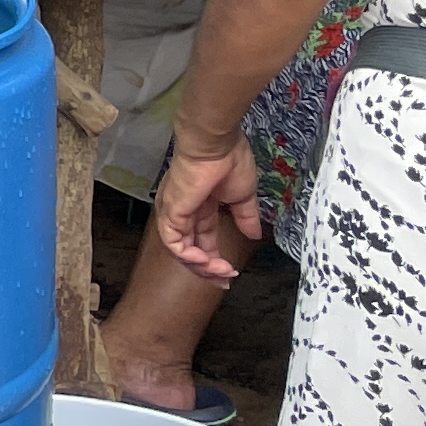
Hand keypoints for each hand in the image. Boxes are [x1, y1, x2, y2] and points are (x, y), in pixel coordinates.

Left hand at [150, 137, 262, 284]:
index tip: (230, 273)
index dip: (214, 259)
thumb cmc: (229, 161)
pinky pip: (174, 243)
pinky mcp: (171, 211)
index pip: (202, 239)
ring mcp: (175, 211)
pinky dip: (189, 256)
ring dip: (201, 266)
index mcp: (200, 206)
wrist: (216, 145)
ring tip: (222, 272)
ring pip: (181, 249)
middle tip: (225, 280)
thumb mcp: (242, 196)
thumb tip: (254, 234)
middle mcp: (184, 211)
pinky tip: (207, 261)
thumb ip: (246, 217)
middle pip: (190, 248)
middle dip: (207, 269)